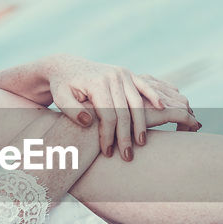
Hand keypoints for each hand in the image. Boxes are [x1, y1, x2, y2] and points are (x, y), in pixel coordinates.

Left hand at [46, 56, 199, 159]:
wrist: (67, 67)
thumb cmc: (62, 87)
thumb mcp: (61, 98)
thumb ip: (72, 111)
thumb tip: (89, 121)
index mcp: (97, 83)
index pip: (108, 115)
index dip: (109, 135)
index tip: (107, 152)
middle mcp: (112, 77)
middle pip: (124, 111)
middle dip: (126, 136)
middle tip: (127, 156)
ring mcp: (122, 74)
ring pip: (137, 103)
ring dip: (141, 124)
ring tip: (141, 143)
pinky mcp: (127, 74)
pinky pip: (144, 86)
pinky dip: (153, 96)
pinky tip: (161, 109)